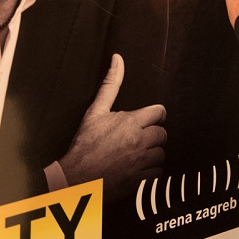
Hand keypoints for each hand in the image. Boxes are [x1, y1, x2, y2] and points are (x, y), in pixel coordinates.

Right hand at [59, 54, 166, 200]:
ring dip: (153, 153)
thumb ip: (110, 85)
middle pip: (162, 133)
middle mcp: (139, 141)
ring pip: (162, 154)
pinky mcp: (139, 179)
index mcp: (130, 122)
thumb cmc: (84, 145)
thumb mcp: (95, 111)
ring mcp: (140, 161)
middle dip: (154, 134)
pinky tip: (139, 168)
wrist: (76, 177)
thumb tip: (117, 59)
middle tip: (141, 137)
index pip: (160, 112)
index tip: (151, 118)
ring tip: (140, 153)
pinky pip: (157, 173)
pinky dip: (151, 171)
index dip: (156, 115)